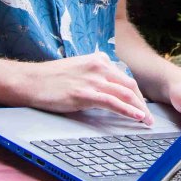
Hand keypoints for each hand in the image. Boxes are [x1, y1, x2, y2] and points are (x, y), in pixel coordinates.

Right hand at [26, 52, 153, 124]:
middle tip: (150, 117)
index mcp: (99, 59)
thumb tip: (110, 88)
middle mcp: (99, 66)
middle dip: (143, 103)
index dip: (137, 94)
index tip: (142, 106)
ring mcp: (92, 80)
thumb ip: (96, 73)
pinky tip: (136, 117)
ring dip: (140, 109)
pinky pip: (113, 102)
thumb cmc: (52, 77)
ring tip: (147, 121)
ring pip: (125, 94)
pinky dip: (128, 111)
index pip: (125, 78)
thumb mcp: (79, 67)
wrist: (31, 81)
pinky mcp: (84, 93)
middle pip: (130, 86)